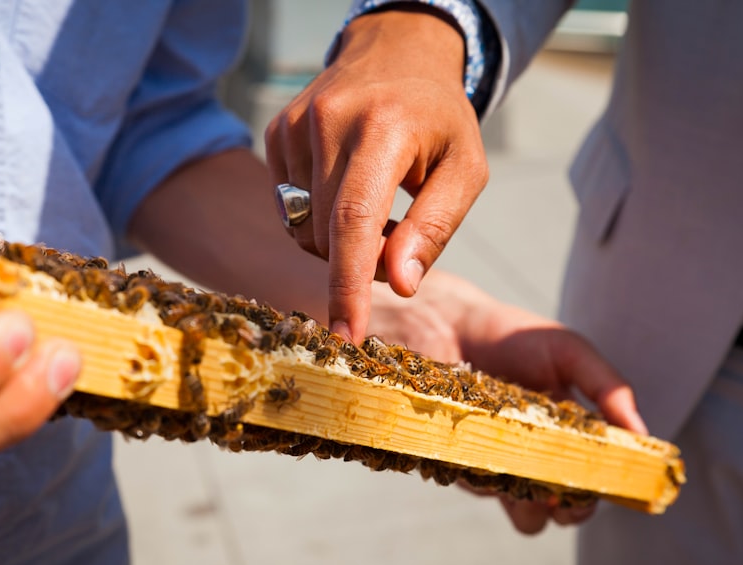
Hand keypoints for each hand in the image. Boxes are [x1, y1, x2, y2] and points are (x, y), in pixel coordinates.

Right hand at [265, 7, 488, 341]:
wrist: (397, 52)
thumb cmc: (440, 121)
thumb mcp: (465, 170)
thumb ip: (434, 229)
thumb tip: (400, 286)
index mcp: (384, 128)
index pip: (354, 221)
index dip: (348, 285)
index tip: (347, 335)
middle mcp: (329, 121)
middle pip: (328, 236)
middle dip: (361, 261)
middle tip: (398, 242)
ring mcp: (295, 125)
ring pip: (303, 230)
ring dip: (339, 242)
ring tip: (376, 208)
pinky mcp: (277, 132)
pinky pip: (289, 209)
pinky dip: (318, 218)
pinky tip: (345, 188)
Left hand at [368, 272, 647, 533]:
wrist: (443, 327)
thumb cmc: (512, 336)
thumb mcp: (569, 352)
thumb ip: (608, 388)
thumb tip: (644, 436)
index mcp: (573, 436)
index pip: (599, 480)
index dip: (605, 492)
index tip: (604, 487)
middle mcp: (540, 458)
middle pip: (566, 511)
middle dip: (572, 512)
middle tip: (565, 495)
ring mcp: (501, 467)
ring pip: (526, 517)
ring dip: (533, 508)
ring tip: (526, 477)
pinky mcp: (462, 469)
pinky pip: (482, 494)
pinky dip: (489, 482)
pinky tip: (485, 450)